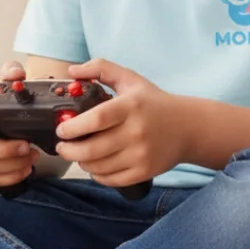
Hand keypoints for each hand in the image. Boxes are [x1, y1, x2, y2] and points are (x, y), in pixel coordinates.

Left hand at [54, 58, 186, 188]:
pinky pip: (112, 179)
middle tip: (62, 147)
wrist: (188, 127)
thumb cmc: (153, 102)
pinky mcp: (144, 171)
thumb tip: (71, 71)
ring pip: (99, 166)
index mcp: (130, 106)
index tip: (61, 129)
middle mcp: (136, 131)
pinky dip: (97, 175)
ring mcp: (141, 154)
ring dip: (81, 163)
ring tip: (78, 155)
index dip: (73, 127)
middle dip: (69, 151)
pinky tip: (94, 166)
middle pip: (92, 149)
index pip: (96, 119)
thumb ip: (101, 68)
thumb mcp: (130, 79)